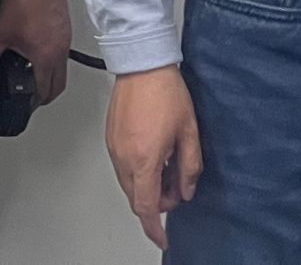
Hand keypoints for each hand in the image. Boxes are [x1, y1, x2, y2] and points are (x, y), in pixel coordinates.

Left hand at [0, 0, 72, 106]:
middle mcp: (60, 51)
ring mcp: (66, 39)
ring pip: (64, 67)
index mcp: (45, 57)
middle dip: (48, 94)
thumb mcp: (0, 33)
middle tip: (37, 96)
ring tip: (36, 72)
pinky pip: (63, 51)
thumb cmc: (26, 0)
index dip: (37, 102)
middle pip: (60, 84)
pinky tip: (39, 48)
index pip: (46, 90)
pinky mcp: (66, 28)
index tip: (30, 103)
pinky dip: (54, 57)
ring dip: (52, 74)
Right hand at [106, 65, 201, 250]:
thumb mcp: (189, 131)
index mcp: (144, 159)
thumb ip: (190, 166)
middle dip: (156, 203)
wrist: (142, 64)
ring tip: (168, 167)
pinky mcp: (111, 138)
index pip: (146, 207)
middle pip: (136, 199)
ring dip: (147, 186)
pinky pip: (122, 167)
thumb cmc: (165, 91)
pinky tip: (154, 155)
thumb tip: (186, 189)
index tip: (162, 238)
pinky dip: (138, 171)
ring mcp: (114, 148)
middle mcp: (124, 157)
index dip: (154, 228)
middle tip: (175, 190)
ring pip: (128, 184)